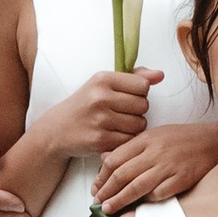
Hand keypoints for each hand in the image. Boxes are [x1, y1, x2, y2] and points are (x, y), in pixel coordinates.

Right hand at [43, 67, 163, 166]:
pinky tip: (114, 135)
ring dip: (134, 127)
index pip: (143, 85)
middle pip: (144, 105)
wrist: (56, 130)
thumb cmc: (85, 105)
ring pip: (140, 124)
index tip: (128, 97)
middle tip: (123, 113)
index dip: (140, 93)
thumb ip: (134, 77)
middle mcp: (101, 97)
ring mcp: (100, 120)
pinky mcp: (100, 140)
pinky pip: (130, 140)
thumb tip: (160, 75)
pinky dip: (126, 140)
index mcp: (103, 79)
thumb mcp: (104, 84)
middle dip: (138, 111)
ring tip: (119, 124)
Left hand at [93, 114, 217, 214]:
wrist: (216, 141)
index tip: (96, 187)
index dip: (101, 176)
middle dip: (106, 191)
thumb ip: (132, 147)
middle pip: (122, 175)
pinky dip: (147, 200)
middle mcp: (156, 151)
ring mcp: (169, 166)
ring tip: (109, 209)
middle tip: (98, 202)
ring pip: (136, 187)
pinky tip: (140, 204)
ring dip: (119, 200)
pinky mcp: (182, 179)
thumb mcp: (156, 135)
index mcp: (147, 138)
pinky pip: (158, 194)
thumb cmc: (184, 139)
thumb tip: (106, 159)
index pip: (115, 159)